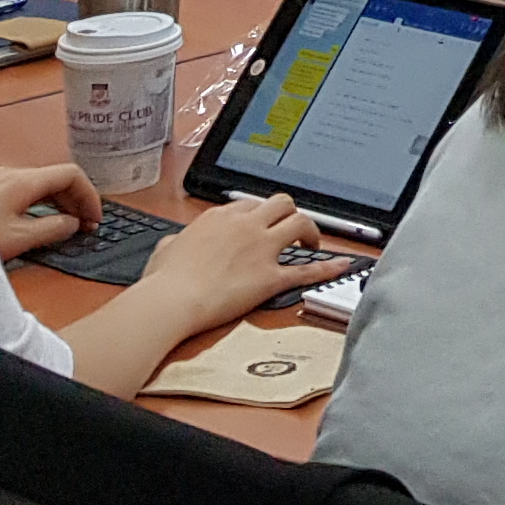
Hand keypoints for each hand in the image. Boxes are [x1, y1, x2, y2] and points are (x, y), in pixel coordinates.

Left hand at [0, 162, 97, 259]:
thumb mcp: (18, 239)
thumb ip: (52, 229)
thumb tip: (73, 223)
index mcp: (23, 180)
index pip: (71, 175)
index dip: (90, 195)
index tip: (95, 219)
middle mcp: (11, 173)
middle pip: (56, 178)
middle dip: (76, 201)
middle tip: (85, 226)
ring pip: (39, 185)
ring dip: (59, 203)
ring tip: (66, 226)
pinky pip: (23, 192)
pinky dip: (40, 204)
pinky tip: (38, 222)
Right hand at [131, 193, 342, 327]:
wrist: (171, 301)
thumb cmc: (163, 281)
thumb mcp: (165, 249)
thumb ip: (177, 240)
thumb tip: (175, 242)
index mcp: (220, 217)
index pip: (250, 205)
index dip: (259, 214)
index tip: (262, 223)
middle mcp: (246, 226)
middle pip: (281, 203)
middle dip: (289, 212)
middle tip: (291, 227)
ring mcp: (262, 249)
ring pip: (300, 222)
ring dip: (311, 230)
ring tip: (312, 242)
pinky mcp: (271, 276)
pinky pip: (306, 269)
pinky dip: (328, 267)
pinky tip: (342, 266)